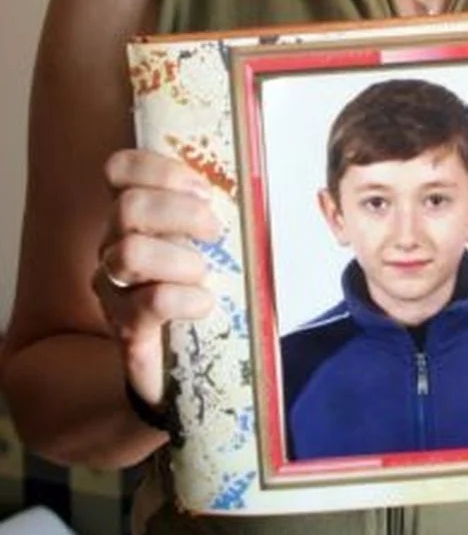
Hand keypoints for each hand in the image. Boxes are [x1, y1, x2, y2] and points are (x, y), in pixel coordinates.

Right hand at [92, 150, 220, 405]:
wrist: (185, 365)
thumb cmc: (206, 286)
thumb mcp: (218, 243)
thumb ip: (232, 211)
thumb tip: (288, 180)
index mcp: (136, 212)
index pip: (120, 169)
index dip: (157, 168)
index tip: (203, 187)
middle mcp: (114, 243)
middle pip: (128, 206)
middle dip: (180, 212)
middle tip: (217, 229)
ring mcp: (113, 285)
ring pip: (131, 253)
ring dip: (180, 257)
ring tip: (206, 272)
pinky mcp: (124, 326)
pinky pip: (147, 302)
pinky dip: (183, 298)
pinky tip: (204, 304)